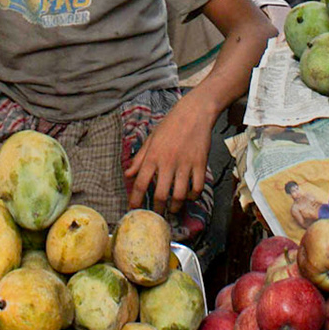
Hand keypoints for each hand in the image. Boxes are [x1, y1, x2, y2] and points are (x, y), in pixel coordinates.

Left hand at [125, 93, 215, 215]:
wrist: (194, 113)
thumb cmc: (170, 125)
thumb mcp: (150, 139)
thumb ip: (139, 158)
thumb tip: (128, 174)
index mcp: (153, 156)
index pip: (140, 183)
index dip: (135, 200)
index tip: (133, 210)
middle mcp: (167, 162)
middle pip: (160, 195)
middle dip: (156, 210)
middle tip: (155, 216)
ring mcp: (185, 164)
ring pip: (179, 195)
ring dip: (175, 207)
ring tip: (172, 210)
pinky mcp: (200, 164)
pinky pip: (197, 187)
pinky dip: (193, 196)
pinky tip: (189, 196)